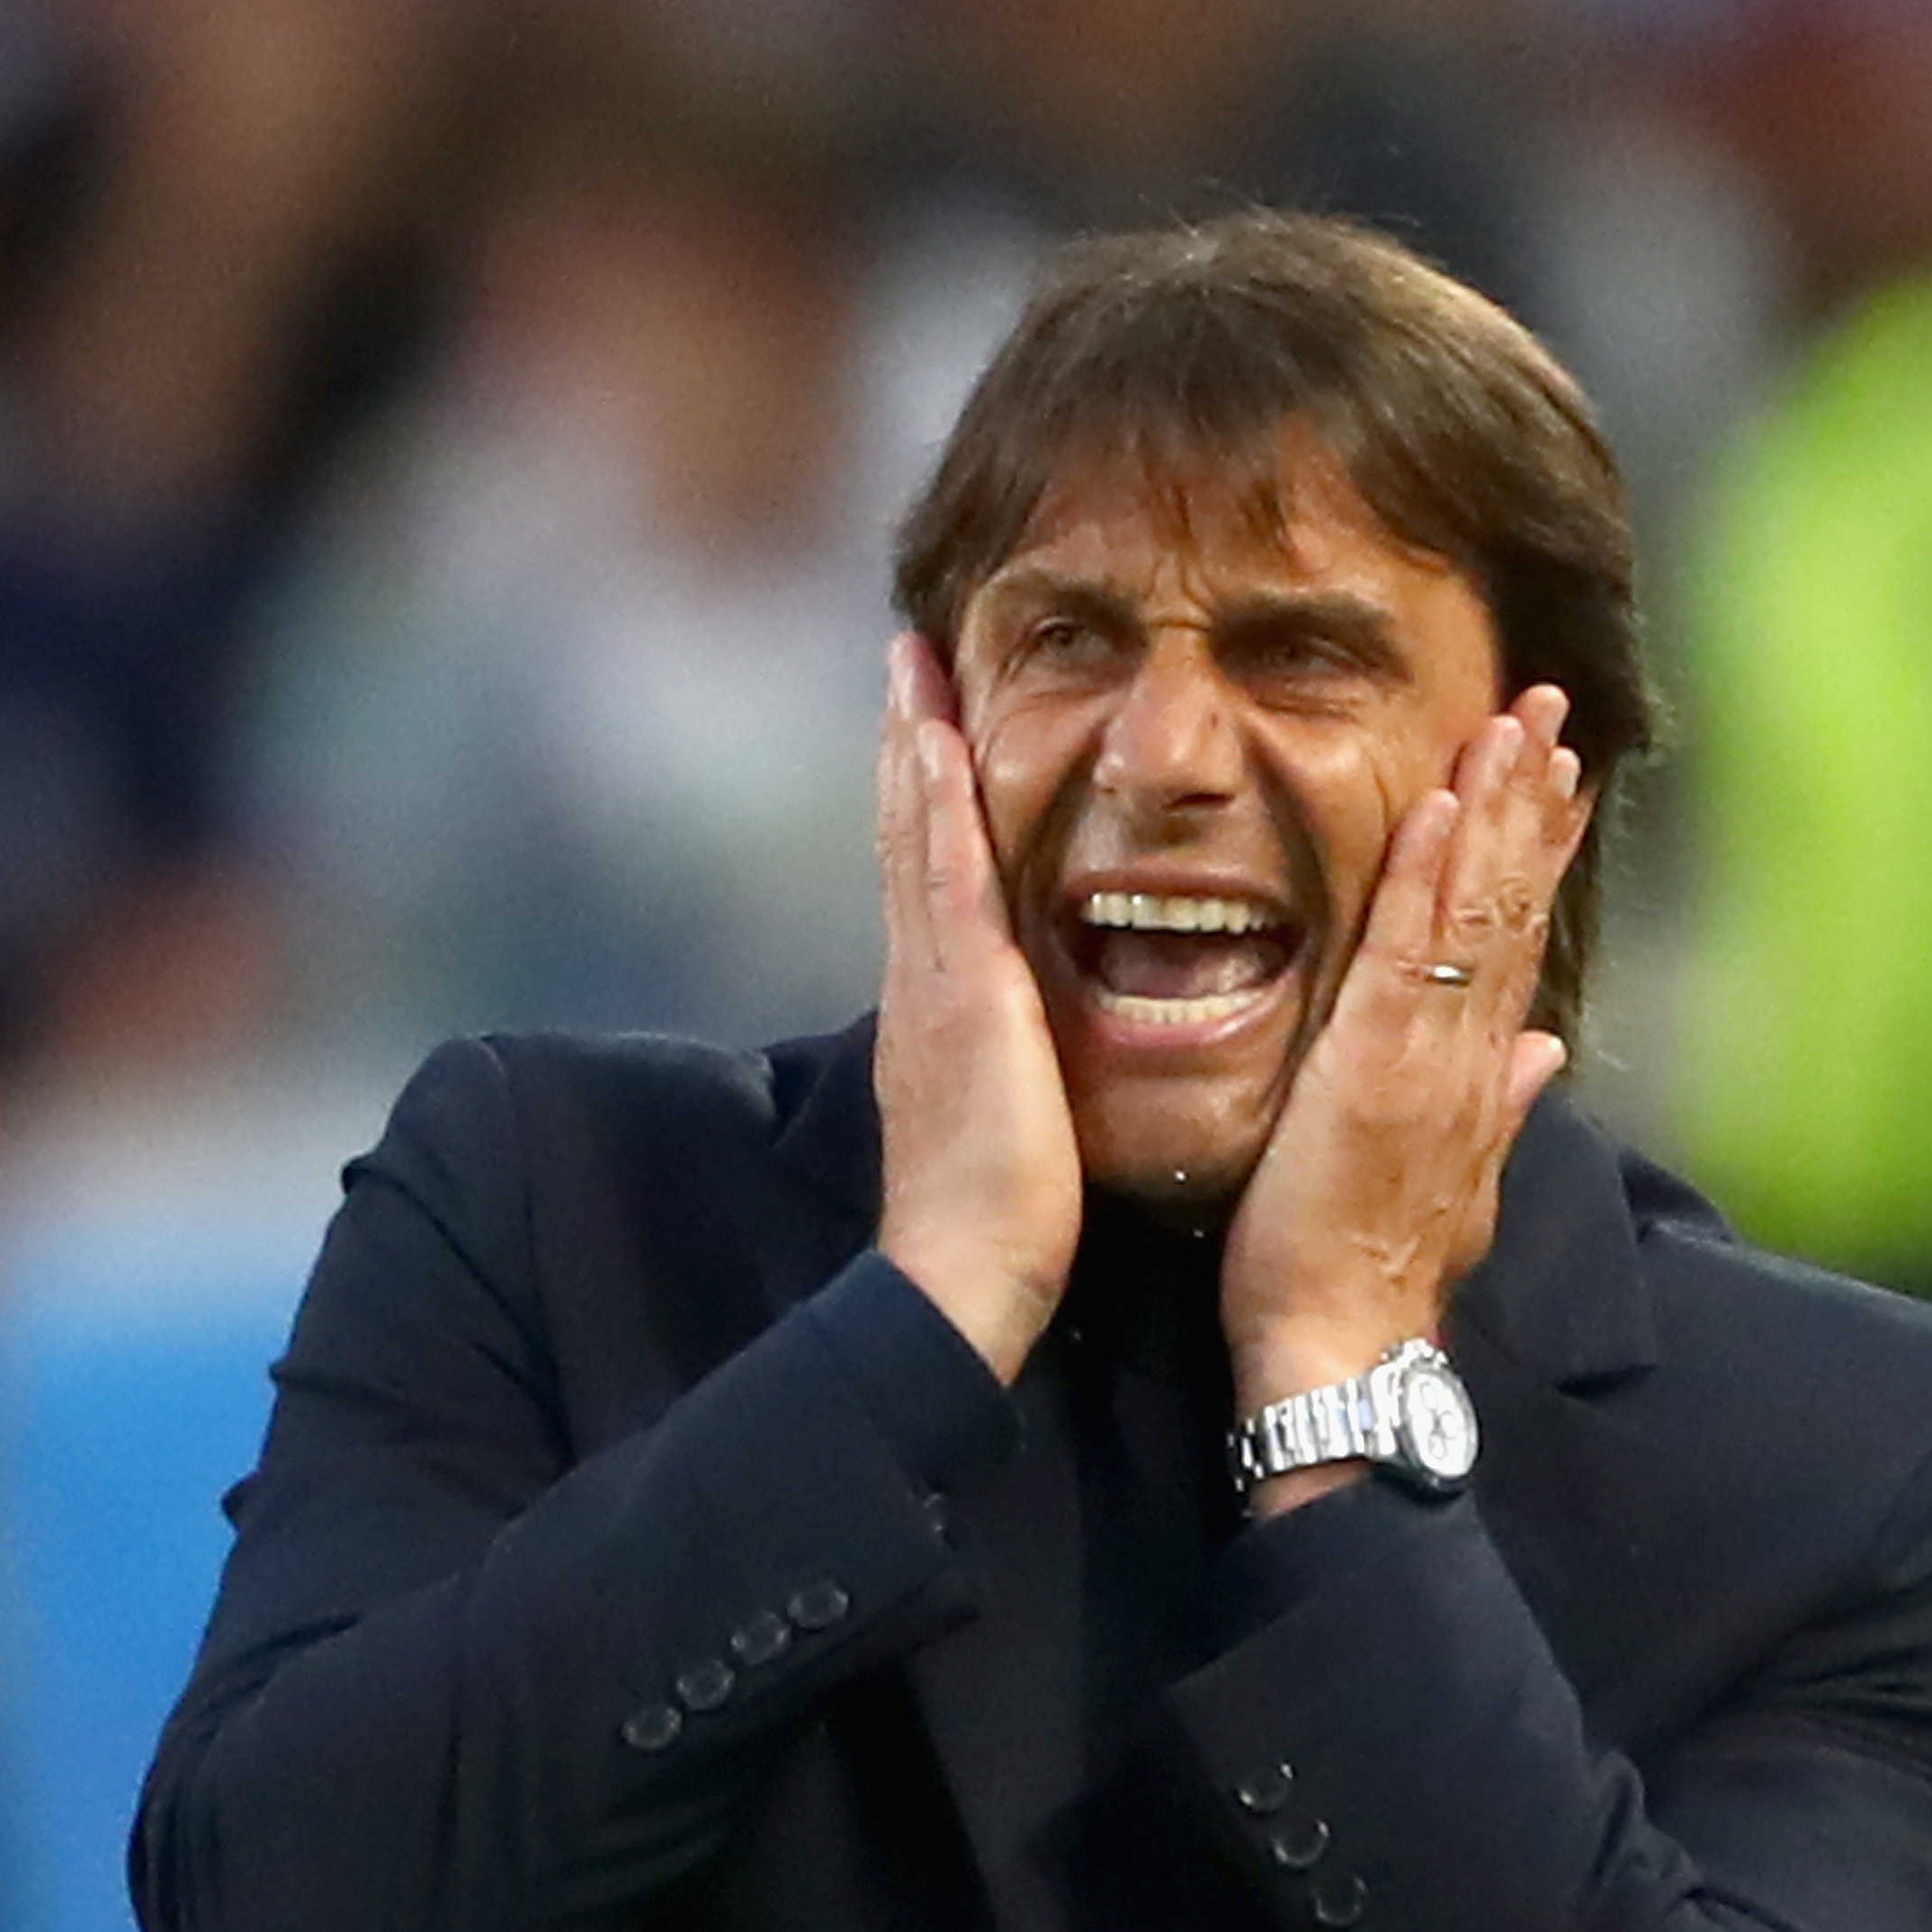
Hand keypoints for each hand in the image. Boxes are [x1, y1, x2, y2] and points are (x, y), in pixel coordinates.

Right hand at [872, 634, 1076, 1381]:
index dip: (926, 803)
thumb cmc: (1000, 1226)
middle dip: (908, 746)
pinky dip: (935, 801)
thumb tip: (1025, 1053)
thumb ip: (1014, 1072)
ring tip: (911, 659)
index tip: (929, 728)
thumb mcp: (1009, 1122)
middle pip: (909, 837)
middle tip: (905, 657)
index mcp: (941, 1013)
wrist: (965, 1275)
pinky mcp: (959, 994)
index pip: (931, 882)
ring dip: (913, 743)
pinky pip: (944, 874)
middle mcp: (924, 983)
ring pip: (916, 835)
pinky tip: (936, 735)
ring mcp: (932, 982)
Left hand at [1218, 685, 1585, 1479]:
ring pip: (1477, 910)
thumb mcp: (1453, 1183)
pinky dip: (1430, 875)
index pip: (1521, 940)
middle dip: (1535, 800)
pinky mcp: (1378, 1068)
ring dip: (1497, 808)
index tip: (1563, 776)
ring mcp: (1432, 1056)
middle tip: (1551, 707)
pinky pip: (1410, 952)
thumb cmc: (1372, 1275)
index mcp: (1479, 1075)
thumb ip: (1501, 1108)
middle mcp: (1472, 1054)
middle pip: (1515, 904)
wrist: (1348, 1349)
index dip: (1543, 853)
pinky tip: (1442, 803)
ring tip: (1513, 721)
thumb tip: (1547, 1054)